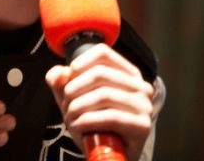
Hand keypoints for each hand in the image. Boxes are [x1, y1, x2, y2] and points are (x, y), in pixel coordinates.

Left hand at [45, 44, 153, 160]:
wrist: (111, 157)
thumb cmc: (95, 125)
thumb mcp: (75, 100)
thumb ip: (62, 83)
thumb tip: (58, 73)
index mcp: (128, 73)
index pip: (103, 53)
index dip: (80, 63)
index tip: (67, 80)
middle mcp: (140, 86)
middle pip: (99, 74)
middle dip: (74, 90)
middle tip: (66, 105)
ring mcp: (144, 105)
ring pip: (103, 95)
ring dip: (79, 107)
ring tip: (71, 118)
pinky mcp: (142, 125)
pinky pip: (110, 117)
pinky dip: (88, 120)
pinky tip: (78, 126)